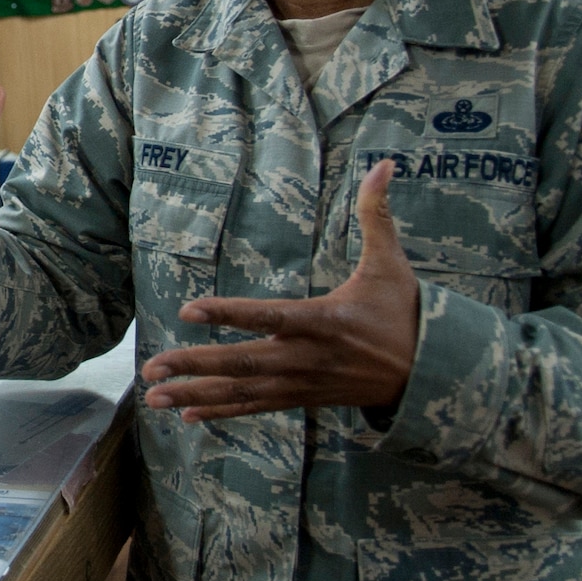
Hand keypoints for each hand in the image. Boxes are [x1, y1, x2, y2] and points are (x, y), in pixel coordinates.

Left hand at [139, 158, 419, 421]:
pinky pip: (258, 407)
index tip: (189, 309)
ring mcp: (303, 382)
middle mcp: (307, 356)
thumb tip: (385, 164)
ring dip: (198, 395)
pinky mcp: (303, 398)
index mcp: (324, 320)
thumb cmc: (404, 313)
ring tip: (154, 399)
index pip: (269, 316)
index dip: (229, 314)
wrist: (430, 375)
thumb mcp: (392, 262)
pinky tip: (190, 416)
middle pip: (244, 363)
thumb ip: (377, 213)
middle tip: (151, 368)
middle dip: (196, 365)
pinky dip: (224, 412)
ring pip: (244, 391)